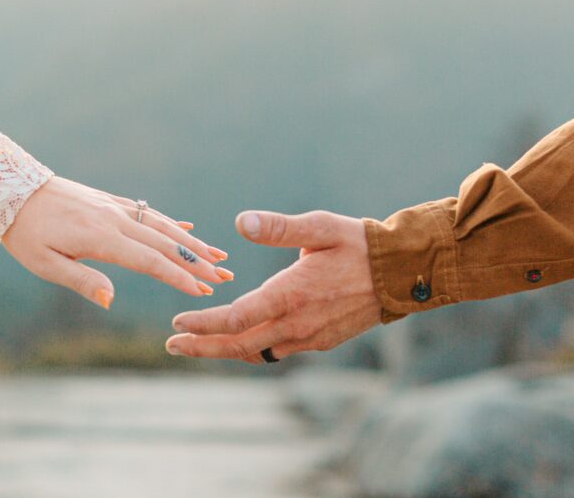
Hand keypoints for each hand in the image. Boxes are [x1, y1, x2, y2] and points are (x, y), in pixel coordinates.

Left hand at [1, 176, 232, 308]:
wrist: (10, 190)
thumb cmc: (24, 234)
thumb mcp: (44, 264)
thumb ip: (81, 281)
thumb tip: (111, 300)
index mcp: (100, 238)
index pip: (149, 261)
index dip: (178, 276)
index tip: (203, 290)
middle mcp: (114, 219)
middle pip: (165, 243)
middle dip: (197, 262)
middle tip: (225, 277)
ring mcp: (114, 207)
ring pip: (162, 225)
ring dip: (192, 242)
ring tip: (218, 255)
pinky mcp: (109, 201)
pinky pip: (148, 212)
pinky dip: (171, 223)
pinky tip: (187, 229)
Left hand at [165, 210, 378, 362]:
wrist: (401, 274)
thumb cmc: (359, 244)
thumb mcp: (319, 227)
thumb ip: (278, 227)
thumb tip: (240, 221)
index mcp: (291, 295)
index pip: (236, 319)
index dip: (203, 323)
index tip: (177, 321)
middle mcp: (297, 324)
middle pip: (238, 345)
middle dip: (202, 346)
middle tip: (172, 345)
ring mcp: (309, 337)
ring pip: (256, 352)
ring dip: (224, 350)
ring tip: (196, 346)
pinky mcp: (319, 341)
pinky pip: (276, 351)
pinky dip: (250, 348)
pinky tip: (237, 339)